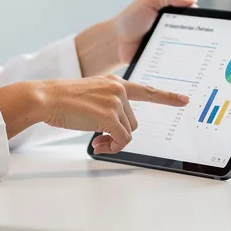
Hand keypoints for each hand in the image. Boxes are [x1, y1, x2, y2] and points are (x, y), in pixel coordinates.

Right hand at [0, 75, 188, 151]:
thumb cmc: (62, 100)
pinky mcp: (109, 116)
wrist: (46, 97)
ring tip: (96, 142)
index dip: (167, 97)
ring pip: (128, 132)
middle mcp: (118, 89)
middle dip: (119, 134)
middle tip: (100, 141)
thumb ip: (107, 104)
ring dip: (114, 142)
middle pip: (133, 121)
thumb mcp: (90, 95)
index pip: (146, 90)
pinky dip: (112, 147)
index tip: (184, 99)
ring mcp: (115, 102)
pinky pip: (122, 140)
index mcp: (115, 82)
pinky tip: (97, 145)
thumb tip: (115, 129)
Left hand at [74, 0, 197, 76]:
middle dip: (202, 41)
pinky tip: (188, 72)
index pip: (196, 18)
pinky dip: (182, 68)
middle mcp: (177, 31)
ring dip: (194, 56)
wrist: (115, 42)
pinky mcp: (166, 62)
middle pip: (196, 37)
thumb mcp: (149, 1)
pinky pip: (177, 65)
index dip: (204, 22)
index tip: (211, 28)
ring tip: (201, 62)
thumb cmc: (131, 18)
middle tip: (208, 47)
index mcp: (175, 15)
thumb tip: (192, 0)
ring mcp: (172, 47)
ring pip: (189, 52)